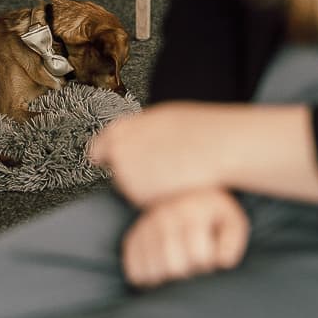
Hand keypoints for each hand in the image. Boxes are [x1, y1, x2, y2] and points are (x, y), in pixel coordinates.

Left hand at [90, 102, 233, 206]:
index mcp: (122, 130)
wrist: (218, 147)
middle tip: (161, 164)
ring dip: (147, 183)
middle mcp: (119, 152)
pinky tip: (177, 182)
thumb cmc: (198, 130)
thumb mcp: (160, 119)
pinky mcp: (141, 196)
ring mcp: (128, 176)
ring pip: (132, 185)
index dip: (104, 154)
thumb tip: (123, 140)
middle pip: (117, 168)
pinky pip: (146, 199)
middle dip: (132, 169)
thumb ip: (136, 131)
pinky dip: (158, 195)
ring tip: (175, 170)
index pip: (99, 147)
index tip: (104, 159)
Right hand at [121, 188, 248, 288]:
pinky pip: (134, 271)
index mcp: (191, 212)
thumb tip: (221, 262)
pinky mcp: (131, 238)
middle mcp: (162, 217)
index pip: (198, 257)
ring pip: (153, 273)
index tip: (209, 256)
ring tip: (176, 264)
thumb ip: (232, 242)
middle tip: (192, 263)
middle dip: (188, 272)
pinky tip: (159, 268)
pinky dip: (146, 277)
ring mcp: (143, 228)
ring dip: (167, 277)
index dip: (207, 264)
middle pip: (174, 268)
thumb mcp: (232, 222)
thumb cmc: (212, 215)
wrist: (182, 194)